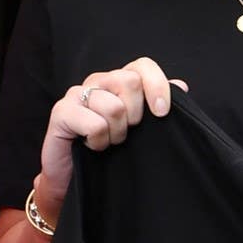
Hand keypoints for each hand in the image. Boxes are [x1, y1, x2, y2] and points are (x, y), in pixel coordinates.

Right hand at [34, 58, 179, 211]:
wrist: (73, 177)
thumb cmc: (108, 149)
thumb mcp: (139, 128)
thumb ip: (157, 105)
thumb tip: (181, 85)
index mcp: (117, 81)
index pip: (142, 66)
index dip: (157, 86)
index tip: (162, 112)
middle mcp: (97, 82)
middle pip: (129, 81)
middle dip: (135, 114)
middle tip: (126, 131)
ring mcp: (76, 94)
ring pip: (113, 106)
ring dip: (116, 133)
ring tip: (108, 141)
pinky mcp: (61, 111)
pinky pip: (95, 124)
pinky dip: (99, 141)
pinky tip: (92, 146)